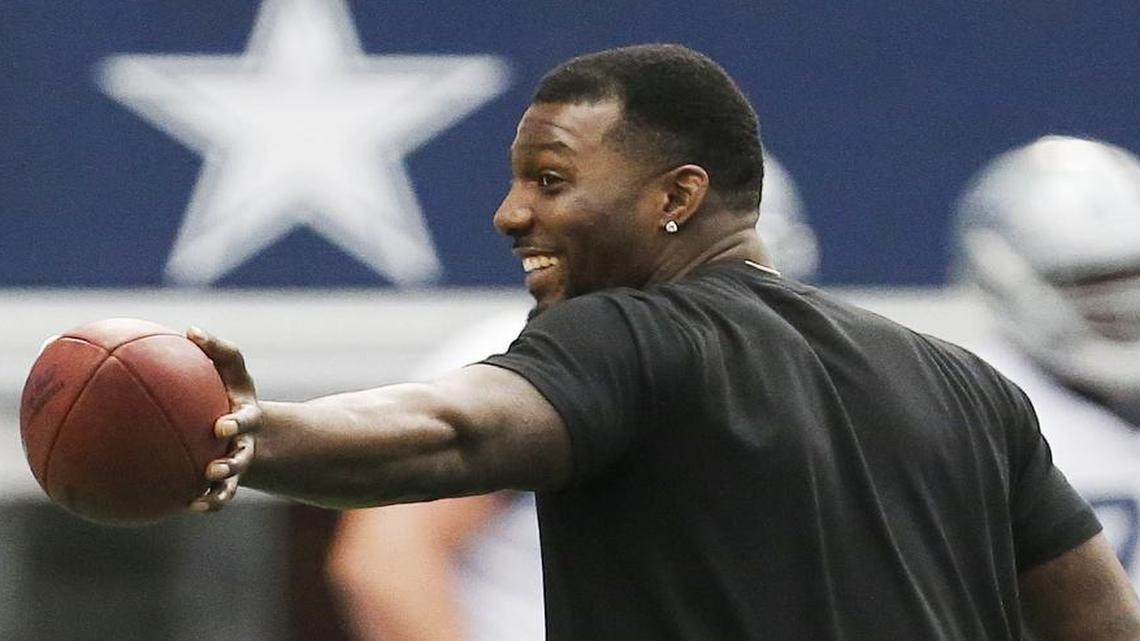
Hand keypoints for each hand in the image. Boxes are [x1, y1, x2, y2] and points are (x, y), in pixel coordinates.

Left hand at [186, 326, 261, 512]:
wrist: (240, 424)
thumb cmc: (228, 390)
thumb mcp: (230, 368)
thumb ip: (215, 349)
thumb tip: (190, 329)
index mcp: (246, 416)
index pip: (245, 419)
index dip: (236, 423)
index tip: (220, 426)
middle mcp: (244, 443)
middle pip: (242, 456)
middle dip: (231, 464)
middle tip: (214, 468)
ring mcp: (234, 464)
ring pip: (231, 482)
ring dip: (220, 492)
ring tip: (202, 501)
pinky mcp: (222, 481)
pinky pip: (215, 496)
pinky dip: (204, 503)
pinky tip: (184, 509)